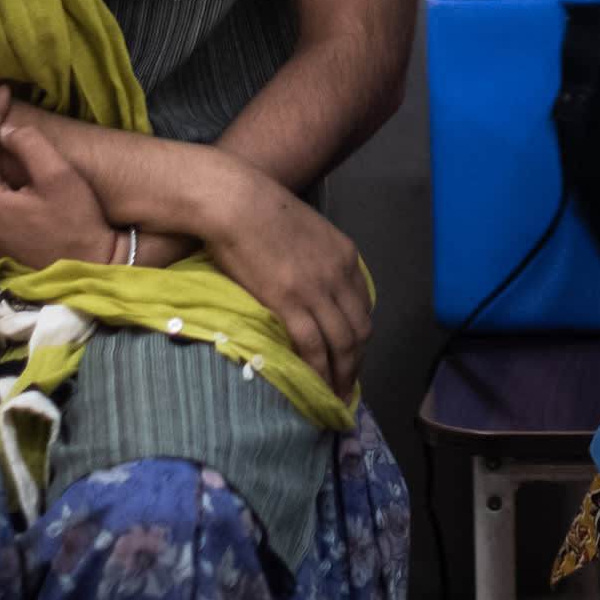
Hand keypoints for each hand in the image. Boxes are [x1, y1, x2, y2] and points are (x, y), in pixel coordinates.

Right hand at [189, 157, 373, 392]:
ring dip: (341, 375)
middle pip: (359, 330)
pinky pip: (313, 347)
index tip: (352, 356)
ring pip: (341, 344)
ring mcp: (317, 290)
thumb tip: (307, 282)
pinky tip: (315, 387)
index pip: (363, 306)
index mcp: (345, 257)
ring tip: (334, 398)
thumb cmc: (260, 211)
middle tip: (347, 387)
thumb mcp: (303, 231)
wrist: (236, 201)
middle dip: (356, 363)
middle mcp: (339, 275)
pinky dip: (319, 371)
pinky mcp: (291, 302)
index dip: (360, 336)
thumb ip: (314, 259)